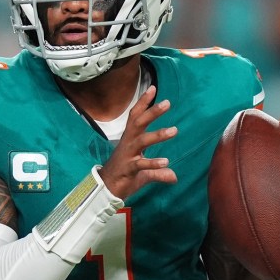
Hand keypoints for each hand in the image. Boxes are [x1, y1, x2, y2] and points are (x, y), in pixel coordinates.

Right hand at [98, 85, 177, 199]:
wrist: (104, 191)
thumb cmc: (123, 177)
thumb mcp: (144, 173)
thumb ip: (158, 172)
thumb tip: (174, 176)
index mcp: (130, 139)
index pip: (136, 117)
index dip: (143, 103)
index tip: (153, 88)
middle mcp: (128, 144)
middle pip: (138, 123)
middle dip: (152, 112)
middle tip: (167, 103)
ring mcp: (127, 156)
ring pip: (142, 141)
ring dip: (158, 135)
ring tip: (174, 130)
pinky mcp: (128, 169)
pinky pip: (141, 165)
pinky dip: (153, 163)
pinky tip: (166, 162)